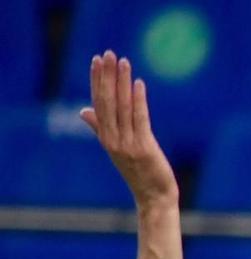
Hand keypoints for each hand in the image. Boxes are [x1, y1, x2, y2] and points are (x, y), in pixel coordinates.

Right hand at [78, 51, 177, 207]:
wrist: (153, 198)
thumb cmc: (138, 173)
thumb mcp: (116, 149)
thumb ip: (101, 128)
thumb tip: (83, 111)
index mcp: (105, 137)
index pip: (98, 102)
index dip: (97, 81)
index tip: (97, 60)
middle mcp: (113, 139)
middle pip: (107, 101)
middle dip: (107, 76)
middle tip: (108, 53)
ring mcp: (127, 144)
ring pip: (122, 107)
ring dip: (122, 82)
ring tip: (124, 62)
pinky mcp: (144, 148)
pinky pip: (140, 119)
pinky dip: (138, 100)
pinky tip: (139, 84)